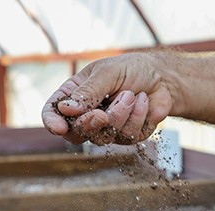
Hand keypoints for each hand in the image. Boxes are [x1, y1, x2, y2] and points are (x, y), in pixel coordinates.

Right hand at [41, 53, 172, 144]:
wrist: (163, 78)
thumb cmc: (132, 70)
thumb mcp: (108, 73)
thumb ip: (88, 92)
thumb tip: (67, 109)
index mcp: (75, 95)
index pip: (53, 112)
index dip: (52, 122)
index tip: (58, 128)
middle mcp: (87, 114)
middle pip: (76, 132)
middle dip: (90, 124)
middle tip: (103, 114)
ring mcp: (107, 128)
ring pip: (104, 136)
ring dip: (120, 114)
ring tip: (132, 94)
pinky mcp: (127, 136)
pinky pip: (128, 136)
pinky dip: (138, 116)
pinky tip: (143, 101)